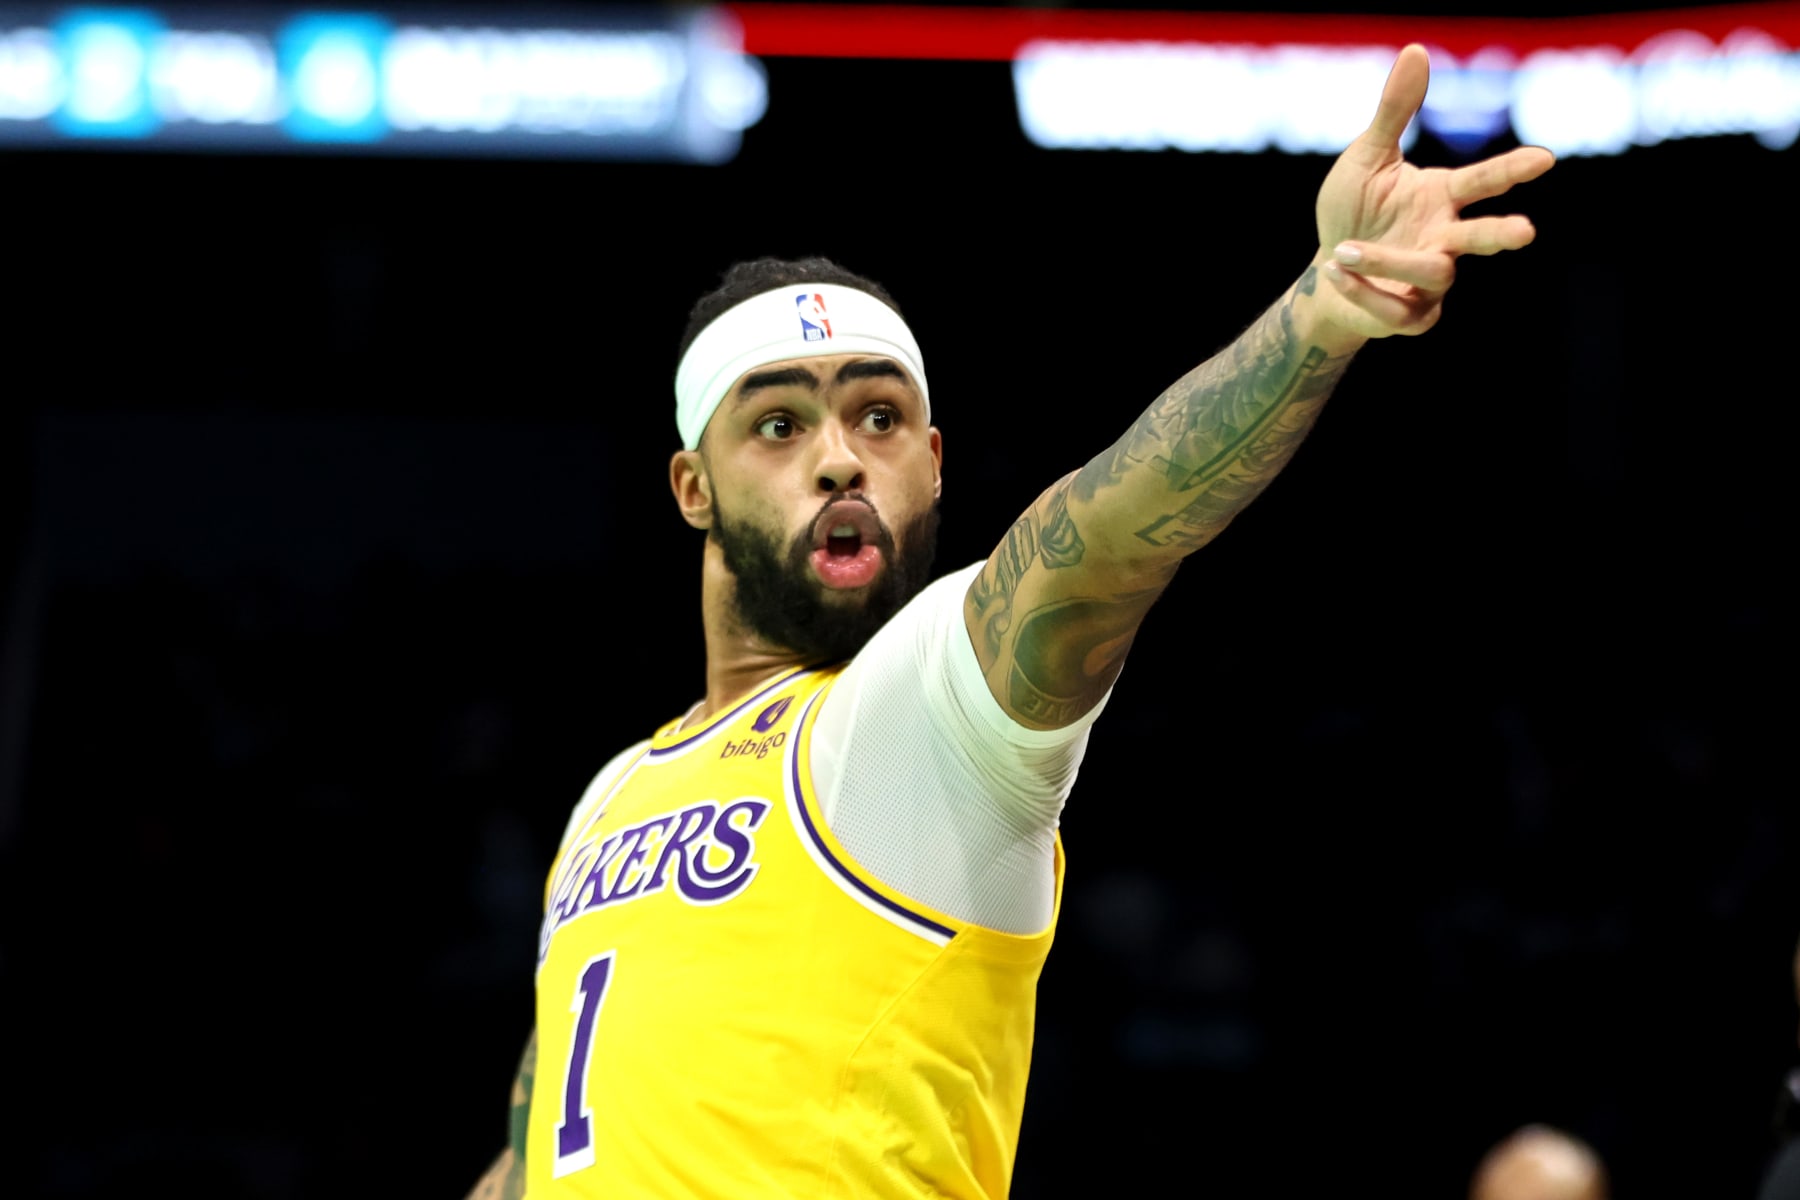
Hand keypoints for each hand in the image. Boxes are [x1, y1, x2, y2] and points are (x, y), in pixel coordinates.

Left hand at [1312, 44, 1554, 339]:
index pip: (1483, 182)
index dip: (1512, 170)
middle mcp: (1445, 239)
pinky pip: (1395, 308)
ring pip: (1432, 273)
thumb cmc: (1354, 212)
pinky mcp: (1410, 317)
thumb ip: (1394, 113)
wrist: (1327, 274)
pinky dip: (1363, 288)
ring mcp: (1432, 284)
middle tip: (1525, 232)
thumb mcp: (1367, 158)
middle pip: (1479, 238)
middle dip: (1499, 234)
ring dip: (1388, 261)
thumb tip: (1416, 49)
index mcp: (1443, 198)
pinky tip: (1336, 271)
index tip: (1545, 158)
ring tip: (1346, 250)